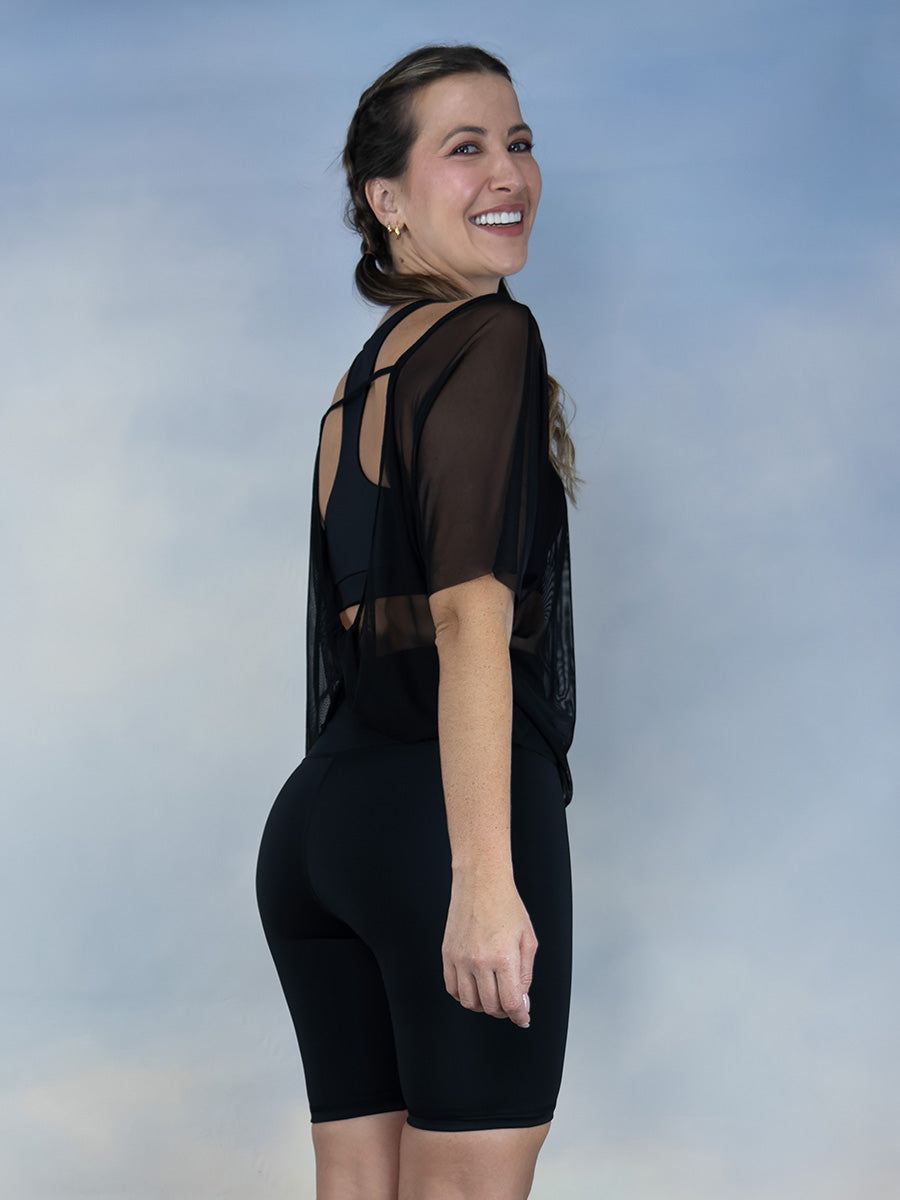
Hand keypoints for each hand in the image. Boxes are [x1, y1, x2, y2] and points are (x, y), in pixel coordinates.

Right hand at [441, 875, 536, 1027]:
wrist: (481, 883)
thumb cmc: (507, 907)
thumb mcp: (528, 940)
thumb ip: (526, 975)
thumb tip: (521, 1003)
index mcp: (503, 957)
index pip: (510, 1003)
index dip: (519, 1016)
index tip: (523, 1018)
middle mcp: (479, 961)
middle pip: (490, 1006)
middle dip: (505, 1011)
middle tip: (511, 1004)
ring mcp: (460, 958)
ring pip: (469, 1002)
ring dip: (484, 1005)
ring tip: (493, 995)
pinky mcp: (447, 954)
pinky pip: (452, 988)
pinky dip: (464, 995)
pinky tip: (476, 988)